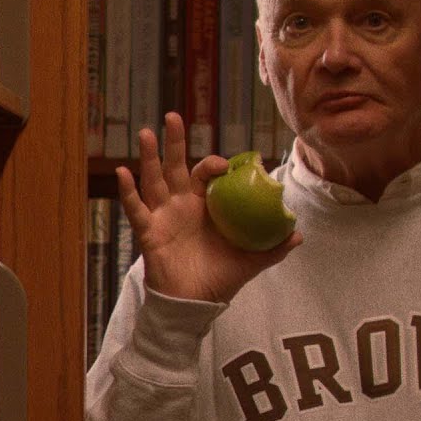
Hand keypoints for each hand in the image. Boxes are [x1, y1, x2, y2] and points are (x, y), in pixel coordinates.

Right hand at [117, 112, 302, 303]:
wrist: (194, 304)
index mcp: (205, 205)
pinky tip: (122, 171)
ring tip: (146, 132)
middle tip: (173, 116)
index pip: (207, 174)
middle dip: (174, 142)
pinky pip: (135, 209)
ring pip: (154, 180)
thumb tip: (299, 235)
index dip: (214, 164)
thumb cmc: (218, 278)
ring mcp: (163, 216)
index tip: (225, 165)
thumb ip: (272, 248)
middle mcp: (181, 204)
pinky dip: (128, 191)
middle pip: (176, 166)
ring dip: (149, 157)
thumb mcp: (250, 261)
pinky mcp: (149, 232)